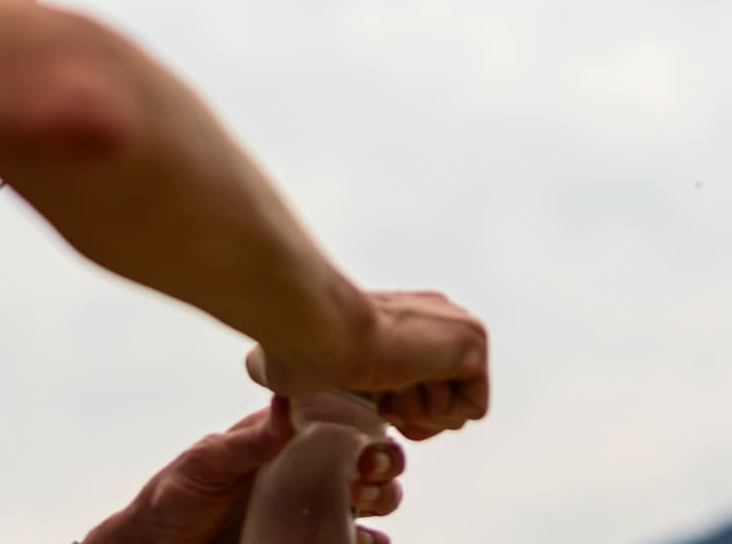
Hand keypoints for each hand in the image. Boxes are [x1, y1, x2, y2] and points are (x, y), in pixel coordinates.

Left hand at [81, 399, 406, 543]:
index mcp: (280, 442)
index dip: (362, 424)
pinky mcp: (305, 541)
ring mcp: (307, 508)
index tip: (369, 436)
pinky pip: (354, 540)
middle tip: (372, 472)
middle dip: (382, 462)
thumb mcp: (206, 463)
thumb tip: (284, 401)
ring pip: (369, 497)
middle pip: (363, 459)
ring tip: (369, 503)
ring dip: (383, 498)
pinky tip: (370, 540)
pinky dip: (371, 541)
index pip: (334, 421)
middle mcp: (302, 471)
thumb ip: (247, 441)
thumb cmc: (174, 497)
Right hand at [246, 289, 488, 440]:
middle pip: (443, 400)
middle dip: (408, 410)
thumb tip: (257, 365)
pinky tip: (405, 383)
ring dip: (417, 412)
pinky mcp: (474, 346)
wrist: (320, 331)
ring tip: (388, 383)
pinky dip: (435, 412)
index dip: (393, 405)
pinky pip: (471, 410)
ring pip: (455, 408)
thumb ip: (286, 367)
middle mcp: (441, 320)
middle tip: (376, 391)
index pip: (423, 385)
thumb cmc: (299, 344)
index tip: (364, 391)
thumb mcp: (296, 363)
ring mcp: (460, 330)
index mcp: (408, 319)